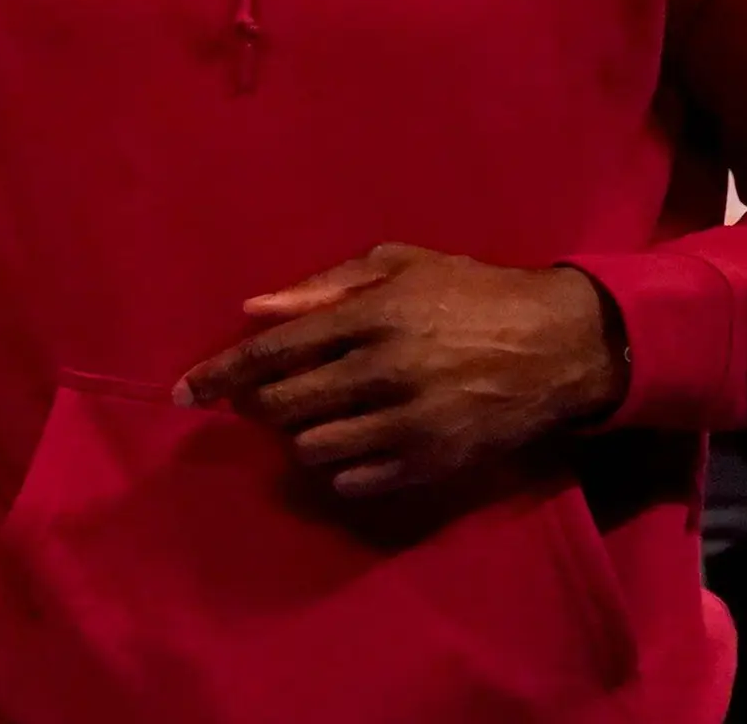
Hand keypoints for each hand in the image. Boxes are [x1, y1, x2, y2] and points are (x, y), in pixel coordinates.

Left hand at [175, 244, 624, 499]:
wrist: (564, 346)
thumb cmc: (472, 293)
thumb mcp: (400, 265)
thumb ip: (323, 286)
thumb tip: (252, 310)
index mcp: (369, 317)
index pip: (271, 353)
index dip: (219, 376)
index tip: (183, 393)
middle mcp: (383, 373)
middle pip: (284, 406)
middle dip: (257, 406)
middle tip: (258, 398)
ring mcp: (411, 424)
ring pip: (314, 449)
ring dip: (296, 438)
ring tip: (307, 419)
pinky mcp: (437, 464)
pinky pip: (358, 482)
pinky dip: (336, 470)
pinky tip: (343, 449)